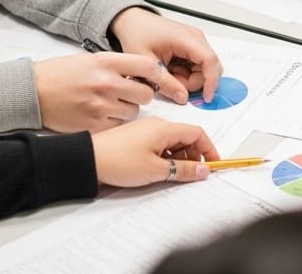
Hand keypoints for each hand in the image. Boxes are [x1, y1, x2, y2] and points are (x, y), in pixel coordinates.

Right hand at [33, 52, 163, 132]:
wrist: (33, 91)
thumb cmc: (60, 74)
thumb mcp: (90, 60)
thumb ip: (116, 66)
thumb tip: (141, 75)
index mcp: (107, 62)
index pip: (148, 67)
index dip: (155, 74)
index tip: (152, 79)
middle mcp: (107, 83)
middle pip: (146, 94)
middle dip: (140, 95)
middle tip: (129, 95)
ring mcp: (101, 106)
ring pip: (134, 113)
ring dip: (127, 110)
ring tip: (110, 105)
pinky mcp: (94, 125)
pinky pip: (118, 126)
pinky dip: (113, 122)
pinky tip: (100, 115)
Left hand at [90, 118, 218, 186]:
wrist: (87, 160)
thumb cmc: (119, 161)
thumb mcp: (156, 170)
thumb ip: (183, 170)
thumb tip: (203, 170)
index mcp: (164, 128)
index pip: (197, 133)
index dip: (208, 149)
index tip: (213, 165)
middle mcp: (156, 125)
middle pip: (186, 137)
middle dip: (194, 156)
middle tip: (193, 175)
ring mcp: (145, 131)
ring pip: (172, 142)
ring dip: (179, 158)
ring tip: (173, 176)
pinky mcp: (136, 138)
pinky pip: (159, 145)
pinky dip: (165, 157)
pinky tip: (159, 171)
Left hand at [109, 7, 222, 104]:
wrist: (132, 22)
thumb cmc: (137, 34)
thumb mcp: (147, 63)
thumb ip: (165, 82)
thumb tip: (182, 98)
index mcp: (186, 38)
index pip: (209, 61)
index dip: (211, 82)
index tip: (205, 98)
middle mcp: (195, 38)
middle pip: (209, 68)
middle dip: (193, 82)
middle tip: (171, 82)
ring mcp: (195, 41)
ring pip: (204, 69)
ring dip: (188, 79)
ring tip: (167, 74)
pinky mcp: (192, 46)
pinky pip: (197, 66)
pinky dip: (185, 73)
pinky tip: (170, 70)